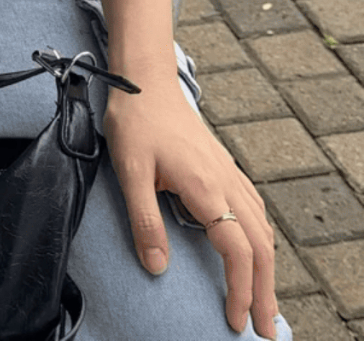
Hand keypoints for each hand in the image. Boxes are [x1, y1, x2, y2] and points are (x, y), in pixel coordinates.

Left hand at [103, 73, 277, 339]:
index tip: (235, 319)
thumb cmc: (135, 122)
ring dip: (266, 266)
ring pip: (262, 227)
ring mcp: (228, 172)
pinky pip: (255, 207)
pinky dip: (261, 236)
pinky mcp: (223, 165)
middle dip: (264, 289)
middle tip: (263, 326)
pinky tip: (255, 248)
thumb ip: (144, 220)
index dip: (240, 289)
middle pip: (260, 245)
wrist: (144, 81)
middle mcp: (226, 181)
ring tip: (261, 298)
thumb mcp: (129, 171)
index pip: (238, 250)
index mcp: (206, 187)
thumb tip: (157, 267)